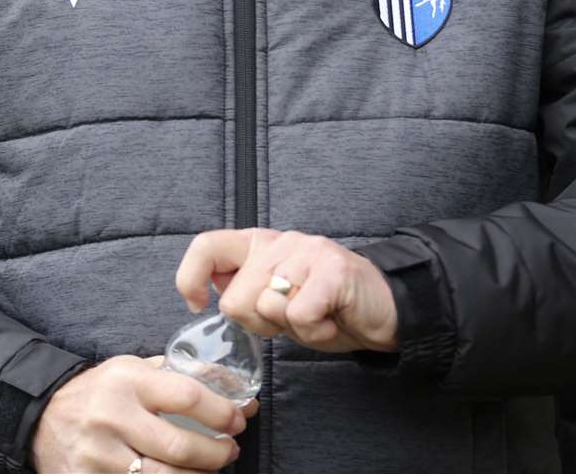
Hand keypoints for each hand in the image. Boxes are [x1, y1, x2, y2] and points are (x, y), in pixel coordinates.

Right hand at [31, 355, 250, 472]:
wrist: (42, 416)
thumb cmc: (100, 392)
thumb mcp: (133, 369)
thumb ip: (180, 375)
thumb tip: (238, 392)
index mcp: (127, 381)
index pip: (188, 397)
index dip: (222, 412)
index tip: (239, 419)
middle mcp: (112, 417)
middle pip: (179, 446)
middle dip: (217, 452)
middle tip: (231, 449)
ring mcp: (100, 455)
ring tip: (211, 468)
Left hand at [175, 229, 398, 353]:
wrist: (385, 312)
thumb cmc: (327, 309)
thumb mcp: (276, 300)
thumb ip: (245, 291)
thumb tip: (208, 290)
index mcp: (260, 245)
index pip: (207, 245)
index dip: (191, 277)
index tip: (199, 303)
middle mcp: (282, 242)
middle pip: (236, 298)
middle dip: (259, 324)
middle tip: (292, 320)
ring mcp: (308, 252)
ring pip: (266, 306)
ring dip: (291, 328)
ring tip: (315, 318)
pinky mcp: (332, 270)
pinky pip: (299, 316)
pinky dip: (315, 333)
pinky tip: (330, 322)